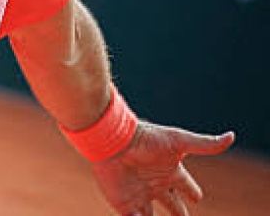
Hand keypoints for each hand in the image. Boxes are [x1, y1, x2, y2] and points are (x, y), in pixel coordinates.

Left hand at [91, 121, 234, 214]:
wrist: (112, 141)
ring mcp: (139, 195)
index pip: (187, 187)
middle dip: (179, 213)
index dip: (193, 193)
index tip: (197, 198)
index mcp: (170, 172)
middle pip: (172, 205)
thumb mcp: (178, 141)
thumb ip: (205, 144)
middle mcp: (155, 184)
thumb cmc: (145, 138)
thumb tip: (231, 136)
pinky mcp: (124, 203)